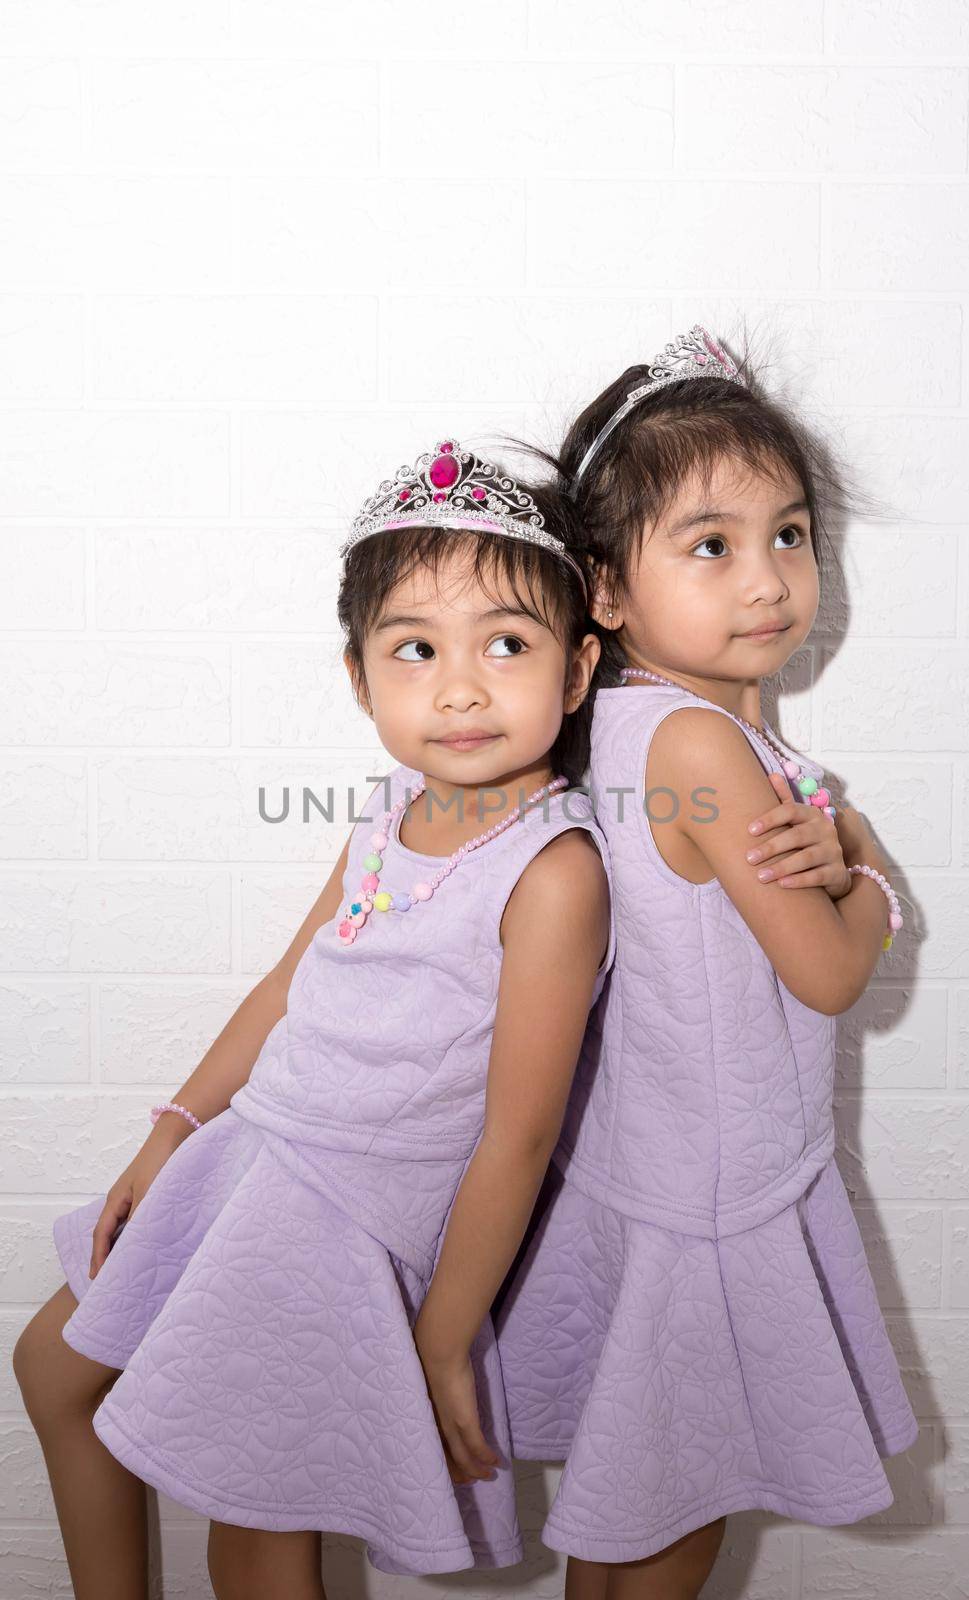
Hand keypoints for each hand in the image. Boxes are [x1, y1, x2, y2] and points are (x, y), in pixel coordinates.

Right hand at [89, 1113, 192, 1278]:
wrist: (174, 1136)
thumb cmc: (159, 1161)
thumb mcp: (147, 1192)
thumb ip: (139, 1217)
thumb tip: (131, 1244)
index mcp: (115, 1201)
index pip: (101, 1235)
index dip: (98, 1256)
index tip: (97, 1277)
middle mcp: (121, 1201)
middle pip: (107, 1234)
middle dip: (104, 1256)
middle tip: (105, 1281)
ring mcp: (133, 1199)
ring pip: (121, 1229)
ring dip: (119, 1248)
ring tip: (121, 1270)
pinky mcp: (147, 1197)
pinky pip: (135, 1222)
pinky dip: (133, 1237)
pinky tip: (142, 1246)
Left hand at [413, 1324, 498, 1487]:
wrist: (438, 1352)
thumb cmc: (434, 1357)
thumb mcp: (433, 1377)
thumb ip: (437, 1385)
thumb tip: (443, 1382)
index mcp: (428, 1416)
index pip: (436, 1446)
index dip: (445, 1460)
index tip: (454, 1468)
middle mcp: (437, 1425)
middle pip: (447, 1458)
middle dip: (460, 1472)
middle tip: (472, 1480)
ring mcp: (451, 1425)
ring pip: (463, 1458)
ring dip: (477, 1469)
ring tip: (488, 1475)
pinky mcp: (465, 1421)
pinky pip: (477, 1447)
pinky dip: (486, 1457)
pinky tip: (495, 1462)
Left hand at [746, 771, 850, 899]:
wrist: (832, 869)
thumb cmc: (806, 842)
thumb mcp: (796, 821)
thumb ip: (785, 800)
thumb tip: (773, 775)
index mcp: (812, 814)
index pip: (791, 811)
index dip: (770, 819)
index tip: (749, 830)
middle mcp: (825, 830)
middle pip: (797, 836)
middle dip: (772, 847)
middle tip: (749, 858)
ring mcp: (833, 851)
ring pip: (807, 858)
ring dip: (782, 867)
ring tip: (761, 876)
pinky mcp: (837, 872)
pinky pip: (817, 876)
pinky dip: (799, 880)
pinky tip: (782, 885)